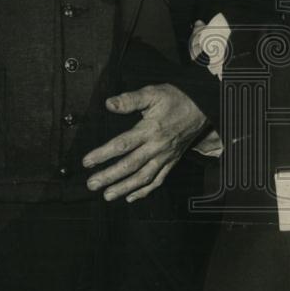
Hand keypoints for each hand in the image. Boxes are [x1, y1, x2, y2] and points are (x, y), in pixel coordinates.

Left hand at [83, 84, 207, 202]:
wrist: (202, 108)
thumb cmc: (176, 99)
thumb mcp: (153, 93)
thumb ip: (130, 99)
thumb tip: (109, 104)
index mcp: (149, 130)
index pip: (122, 144)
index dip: (103, 154)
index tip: (87, 161)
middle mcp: (156, 147)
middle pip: (130, 165)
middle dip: (109, 176)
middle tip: (91, 184)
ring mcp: (165, 157)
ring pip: (143, 177)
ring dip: (124, 188)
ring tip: (107, 195)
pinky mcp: (171, 162)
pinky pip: (158, 180)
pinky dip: (144, 191)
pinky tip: (131, 197)